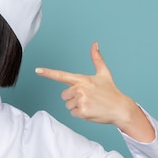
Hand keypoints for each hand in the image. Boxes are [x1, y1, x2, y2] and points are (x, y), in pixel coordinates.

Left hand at [35, 42, 154, 141]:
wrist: (120, 108)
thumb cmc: (111, 91)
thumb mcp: (104, 73)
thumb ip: (97, 58)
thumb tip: (95, 44)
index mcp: (83, 79)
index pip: (61, 75)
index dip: (48, 73)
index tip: (37, 70)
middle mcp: (80, 88)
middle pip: (64, 95)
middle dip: (73, 98)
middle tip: (88, 98)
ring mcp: (81, 100)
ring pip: (68, 105)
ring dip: (77, 106)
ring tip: (91, 104)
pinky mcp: (82, 111)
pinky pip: (73, 113)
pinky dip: (80, 114)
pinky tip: (91, 110)